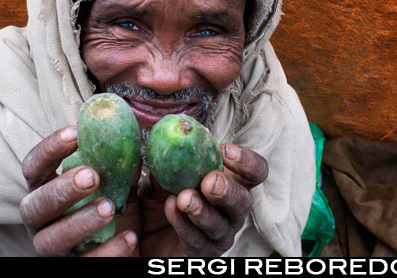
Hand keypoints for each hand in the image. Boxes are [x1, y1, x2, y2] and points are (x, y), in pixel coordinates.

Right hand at [19, 125, 137, 255]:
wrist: (133, 249)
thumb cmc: (113, 208)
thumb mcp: (117, 185)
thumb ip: (120, 165)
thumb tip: (133, 136)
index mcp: (45, 191)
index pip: (34, 167)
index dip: (49, 150)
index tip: (75, 133)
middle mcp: (40, 221)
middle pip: (34, 205)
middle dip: (61, 190)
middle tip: (91, 176)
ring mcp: (53, 249)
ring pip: (51, 240)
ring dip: (78, 222)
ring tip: (108, 207)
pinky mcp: (73, 269)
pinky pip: (83, 264)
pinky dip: (106, 252)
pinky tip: (130, 237)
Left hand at [139, 143, 267, 256]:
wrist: (142, 239)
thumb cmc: (158, 202)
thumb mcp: (159, 179)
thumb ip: (166, 164)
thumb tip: (164, 143)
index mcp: (228, 184)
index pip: (254, 173)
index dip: (248, 161)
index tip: (226, 150)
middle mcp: (230, 210)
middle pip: (244, 201)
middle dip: (228, 190)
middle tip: (210, 181)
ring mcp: (219, 233)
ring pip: (221, 224)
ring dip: (203, 210)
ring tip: (184, 198)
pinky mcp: (202, 252)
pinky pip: (197, 240)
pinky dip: (184, 224)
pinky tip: (171, 209)